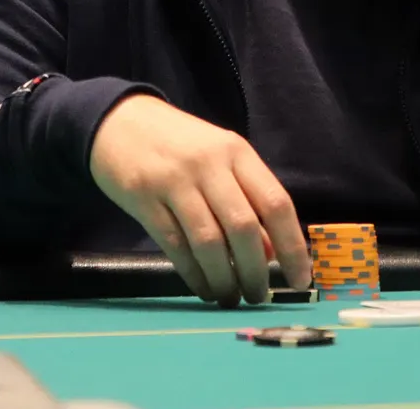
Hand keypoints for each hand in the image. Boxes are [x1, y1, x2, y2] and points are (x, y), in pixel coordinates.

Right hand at [89, 95, 311, 304]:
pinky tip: (203, 289)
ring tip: (231, 299)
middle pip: (243, 227)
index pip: (275, 203)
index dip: (292, 246)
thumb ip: (247, 200)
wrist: (118, 120)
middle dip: (256, 271)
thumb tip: (272, 253)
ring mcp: (174, 182)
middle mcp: (209, 165)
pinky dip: (194, 275)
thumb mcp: (220, 159)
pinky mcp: (144, 200)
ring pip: (209, 242)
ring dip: (225, 280)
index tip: (301, 279)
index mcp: (236, 152)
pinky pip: (176, 247)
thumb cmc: (179, 142)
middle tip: (259, 298)